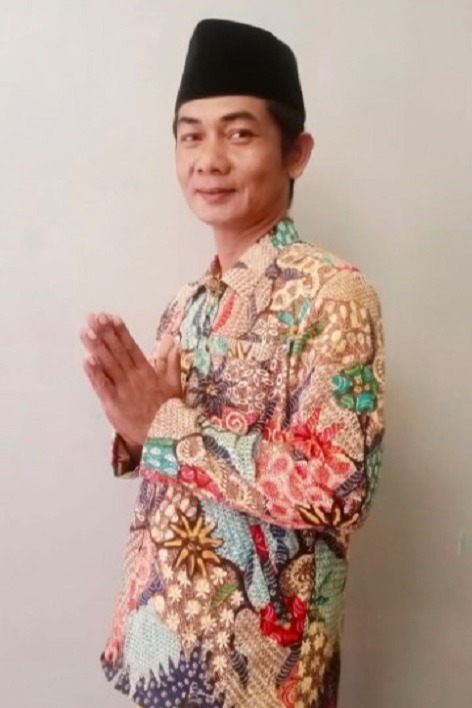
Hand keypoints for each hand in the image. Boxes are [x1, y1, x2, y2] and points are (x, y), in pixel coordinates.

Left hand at [80, 313, 181, 445]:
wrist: (165, 436)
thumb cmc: (170, 412)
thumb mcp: (175, 385)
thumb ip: (172, 364)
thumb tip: (176, 345)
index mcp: (146, 371)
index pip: (131, 347)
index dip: (120, 331)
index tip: (111, 317)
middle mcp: (133, 376)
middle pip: (116, 351)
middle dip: (104, 333)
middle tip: (93, 317)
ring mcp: (123, 389)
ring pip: (108, 364)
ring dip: (96, 347)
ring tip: (85, 331)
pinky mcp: (114, 403)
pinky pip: (103, 386)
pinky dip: (95, 373)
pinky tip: (86, 360)